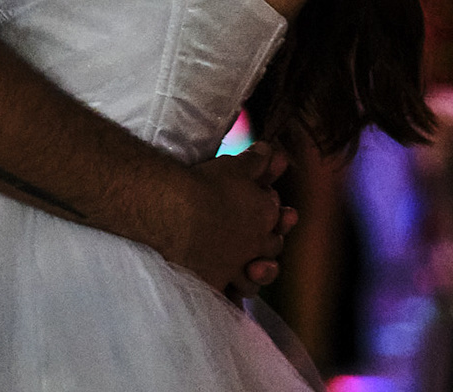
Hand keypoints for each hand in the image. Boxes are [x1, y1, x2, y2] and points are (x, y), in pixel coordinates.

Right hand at [171, 143, 293, 296]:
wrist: (174, 211)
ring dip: (257, 274)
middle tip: (262, 237)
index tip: (271, 207)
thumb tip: (274, 151)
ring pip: (255, 279)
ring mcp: (236, 267)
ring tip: (251, 268)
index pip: (278, 216)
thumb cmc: (206, 184)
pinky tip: (230, 301)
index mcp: (264, 214)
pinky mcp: (215, 284)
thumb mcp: (235, 166)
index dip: (277, 213)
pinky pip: (228, 299)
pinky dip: (231, 299)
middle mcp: (256, 244)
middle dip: (271, 243)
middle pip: (272, 248)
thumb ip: (257, 161)